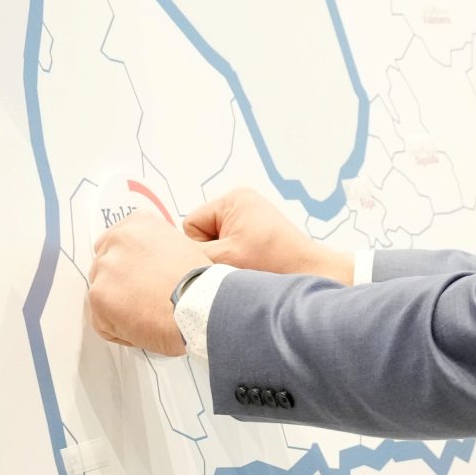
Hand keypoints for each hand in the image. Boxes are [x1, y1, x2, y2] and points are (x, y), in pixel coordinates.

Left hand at [87, 212, 210, 356]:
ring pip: (102, 294)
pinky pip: (102, 321)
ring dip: (120, 308)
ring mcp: (105, 269)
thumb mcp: (182, 247)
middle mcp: (117, 241)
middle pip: (105, 267)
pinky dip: (119, 330)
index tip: (137, 277)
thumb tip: (147, 264)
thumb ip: (155, 249)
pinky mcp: (99, 297)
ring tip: (149, 315)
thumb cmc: (201, 284)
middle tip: (145, 299)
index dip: (128, 264)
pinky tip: (143, 327)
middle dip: (120, 285)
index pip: (115, 242)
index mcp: (139, 225)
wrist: (201, 306)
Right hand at [185, 187, 351, 282]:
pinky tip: (253, 268)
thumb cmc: (275, 264)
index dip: (200, 248)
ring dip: (223, 260)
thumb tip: (161, 258)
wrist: (314, 275)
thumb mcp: (224, 259)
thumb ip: (191, 255)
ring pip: (213, 245)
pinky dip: (235, 262)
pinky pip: (229, 249)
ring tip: (247, 267)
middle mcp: (241, 202)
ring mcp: (250, 217)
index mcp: (233, 199)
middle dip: (212, 254)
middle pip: (201, 234)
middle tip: (236, 265)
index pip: (191, 225)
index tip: (225, 258)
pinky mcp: (257, 234)